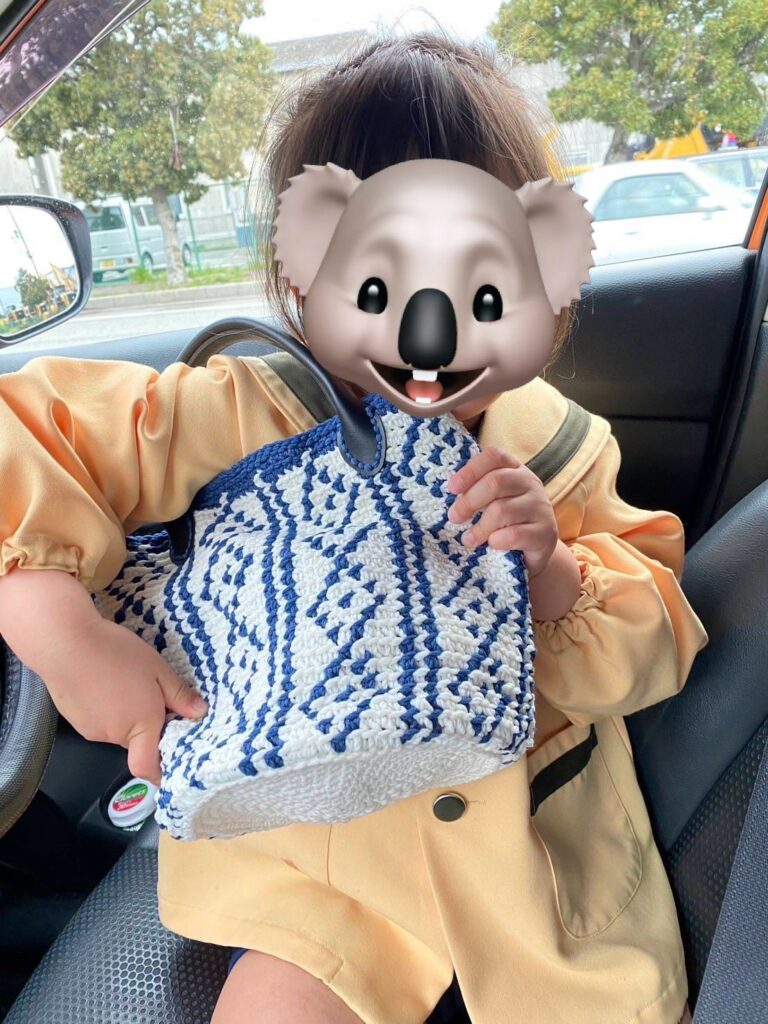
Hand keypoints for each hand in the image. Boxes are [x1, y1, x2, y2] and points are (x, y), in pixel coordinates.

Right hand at [35, 616, 206, 784]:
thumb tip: (198, 712)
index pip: (148, 768)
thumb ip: (178, 694)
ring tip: (124, 681)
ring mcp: (91, 729)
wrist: (65, 643)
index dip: (160, 770)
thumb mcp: (157, 668)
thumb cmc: (115, 653)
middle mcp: (114, 734)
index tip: (170, 758)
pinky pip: (98, 721)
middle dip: (147, 725)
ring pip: (117, 729)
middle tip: (152, 694)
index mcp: (141, 725)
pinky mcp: (74, 719)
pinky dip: (105, 708)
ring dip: (125, 714)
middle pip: (136, 743)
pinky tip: (105, 682)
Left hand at [446, 446, 557, 576]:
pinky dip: (497, 541)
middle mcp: (530, 483)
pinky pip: (514, 534)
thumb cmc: (505, 523)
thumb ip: (476, 491)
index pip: (494, 456)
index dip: (470, 470)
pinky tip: (492, 545)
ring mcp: (540, 507)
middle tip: (454, 517)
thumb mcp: (491, 501)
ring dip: (479, 528)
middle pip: (495, 482)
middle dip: (469, 501)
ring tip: (468, 539)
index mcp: (515, 469)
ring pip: (502, 510)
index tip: (452, 488)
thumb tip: (449, 493)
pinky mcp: (546, 533)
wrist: (533, 554)